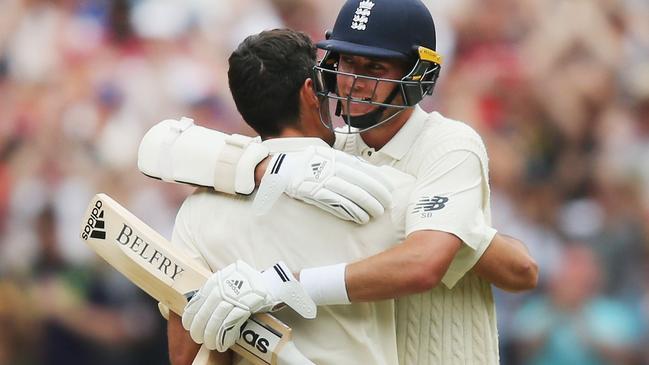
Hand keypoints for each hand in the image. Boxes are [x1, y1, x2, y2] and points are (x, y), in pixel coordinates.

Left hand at [182, 261, 314, 351]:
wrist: (274, 282)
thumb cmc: (251, 284)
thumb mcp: (230, 282)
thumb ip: (217, 292)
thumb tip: (202, 310)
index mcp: (218, 279)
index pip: (198, 299)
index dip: (191, 315)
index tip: (188, 326)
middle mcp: (224, 285)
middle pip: (205, 311)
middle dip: (200, 328)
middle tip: (199, 339)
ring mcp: (235, 295)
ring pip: (217, 319)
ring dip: (212, 334)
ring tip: (211, 344)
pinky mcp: (247, 304)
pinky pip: (231, 322)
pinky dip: (226, 334)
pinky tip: (224, 342)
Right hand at [253, 146, 392, 223]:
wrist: (281, 168)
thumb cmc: (307, 163)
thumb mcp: (327, 155)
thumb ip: (345, 163)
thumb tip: (368, 172)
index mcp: (337, 157)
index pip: (365, 169)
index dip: (379, 181)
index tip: (389, 190)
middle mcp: (332, 168)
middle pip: (362, 183)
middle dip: (377, 196)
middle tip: (386, 205)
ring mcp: (323, 181)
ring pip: (353, 195)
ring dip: (368, 206)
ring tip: (376, 214)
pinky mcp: (315, 193)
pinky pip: (338, 204)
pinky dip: (352, 212)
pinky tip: (361, 218)